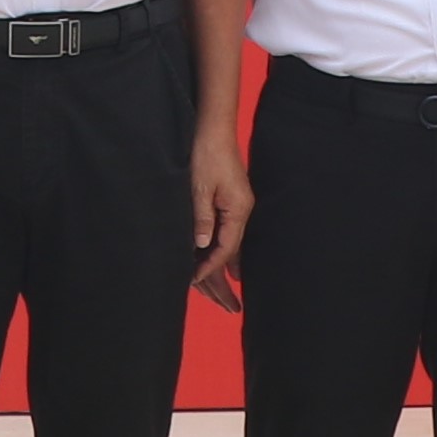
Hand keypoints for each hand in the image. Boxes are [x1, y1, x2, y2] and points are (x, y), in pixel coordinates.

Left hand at [188, 125, 253, 308]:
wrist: (213, 128)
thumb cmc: (206, 153)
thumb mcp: (199, 186)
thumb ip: (202, 217)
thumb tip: (201, 244)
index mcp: (237, 209)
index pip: (225, 248)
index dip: (210, 268)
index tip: (195, 282)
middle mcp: (241, 211)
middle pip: (233, 253)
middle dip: (227, 280)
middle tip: (230, 308)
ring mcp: (238, 206)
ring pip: (231, 245)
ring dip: (225, 268)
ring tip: (227, 295)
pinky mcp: (231, 201)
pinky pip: (228, 234)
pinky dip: (224, 252)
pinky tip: (224, 262)